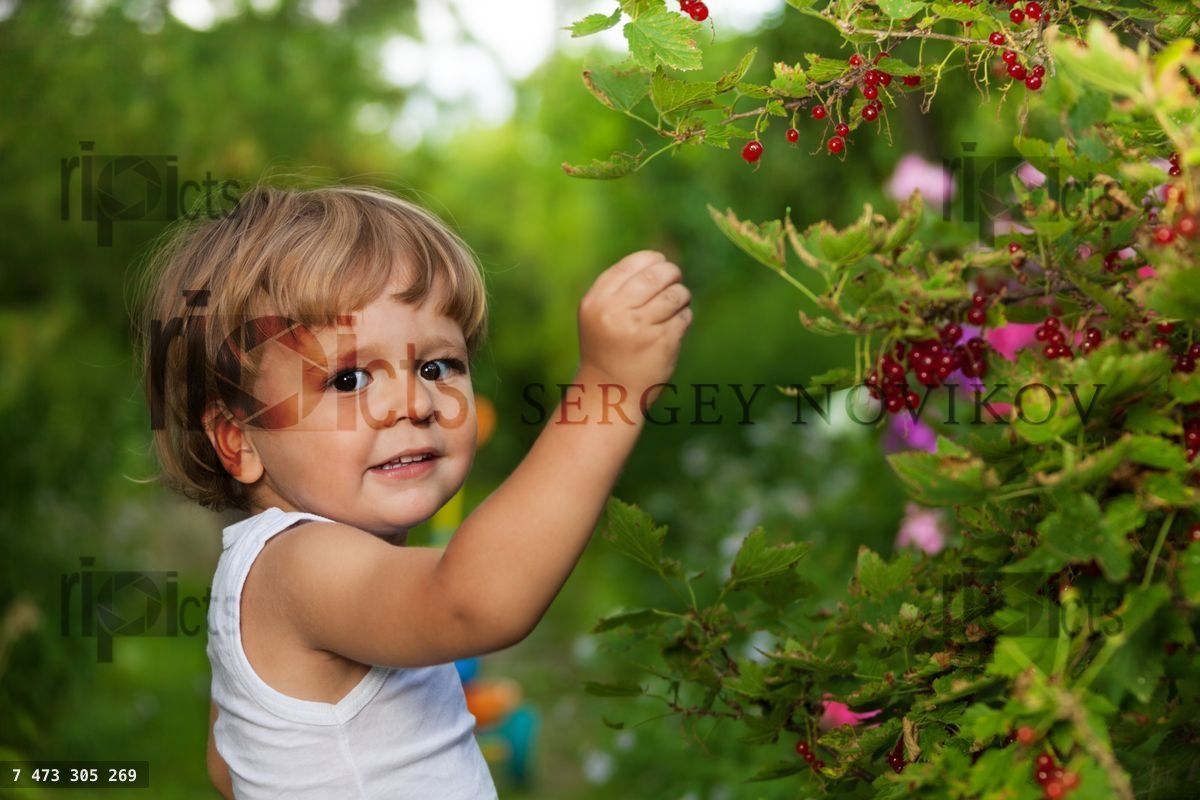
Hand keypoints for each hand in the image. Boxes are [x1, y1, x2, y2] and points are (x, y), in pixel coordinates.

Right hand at [577, 250, 692, 409]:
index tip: (661, 264)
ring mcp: (640, 327)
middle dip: (672, 273)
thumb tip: (660, 260)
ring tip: (677, 304)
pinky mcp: (662, 342)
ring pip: (675, 295)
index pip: (631, 264)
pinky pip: (684, 317)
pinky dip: (684, 318)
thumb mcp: (600, 315)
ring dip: (681, 296)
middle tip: (675, 279)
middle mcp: (615, 311)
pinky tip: (674, 327)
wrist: (609, 392)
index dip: (653, 260)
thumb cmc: (608, 348)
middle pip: (656, 276)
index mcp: (597, 301)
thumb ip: (621, 289)